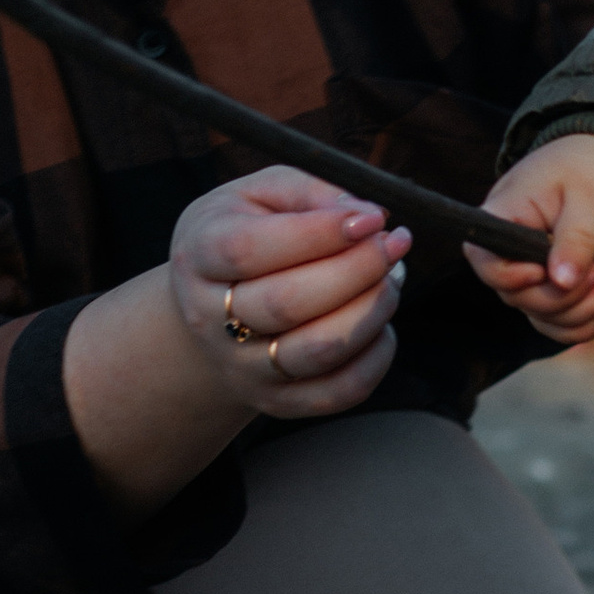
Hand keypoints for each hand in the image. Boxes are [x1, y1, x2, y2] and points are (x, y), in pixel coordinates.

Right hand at [64, 169, 408, 519]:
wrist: (213, 309)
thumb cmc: (248, 233)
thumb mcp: (262, 194)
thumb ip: (311, 192)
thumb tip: (369, 215)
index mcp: (199, 254)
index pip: (250, 249)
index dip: (319, 234)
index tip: (372, 219)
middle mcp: (209, 318)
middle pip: (286, 303)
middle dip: (357, 270)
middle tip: (394, 244)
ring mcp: (242, 367)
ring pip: (318, 350)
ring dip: (372, 310)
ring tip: (391, 278)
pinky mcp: (279, 401)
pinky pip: (340, 390)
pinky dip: (377, 355)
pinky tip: (381, 322)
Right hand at [467, 135, 593, 345]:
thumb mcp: (590, 198)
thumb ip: (575, 240)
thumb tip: (561, 281)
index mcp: (504, 216)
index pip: (486, 262)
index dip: (513, 279)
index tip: (547, 272)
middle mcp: (510, 250)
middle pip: (519, 298)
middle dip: (568, 297)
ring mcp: (531, 273)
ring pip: (542, 316)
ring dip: (583, 312)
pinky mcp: (553, 287)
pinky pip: (557, 323)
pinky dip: (583, 324)